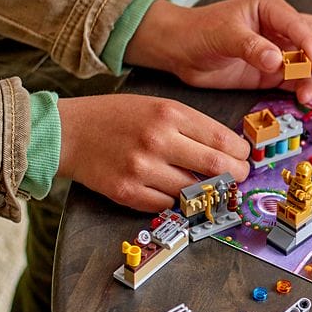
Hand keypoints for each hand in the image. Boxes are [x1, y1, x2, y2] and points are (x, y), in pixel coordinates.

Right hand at [57, 94, 250, 210]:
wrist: (69, 132)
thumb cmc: (117, 118)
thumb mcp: (157, 106)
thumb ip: (191, 126)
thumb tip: (229, 150)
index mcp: (169, 114)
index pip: (223, 140)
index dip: (241, 153)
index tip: (242, 157)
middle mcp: (157, 140)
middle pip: (217, 168)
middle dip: (235, 175)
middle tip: (237, 177)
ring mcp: (142, 169)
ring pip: (194, 191)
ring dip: (204, 190)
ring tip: (202, 183)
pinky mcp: (127, 192)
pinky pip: (167, 205)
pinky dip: (174, 200)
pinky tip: (168, 188)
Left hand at [125, 0, 311, 103]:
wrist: (180, 51)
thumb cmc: (199, 32)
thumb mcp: (224, 35)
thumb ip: (252, 47)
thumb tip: (278, 61)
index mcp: (272, 8)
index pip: (303, 25)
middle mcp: (282, 27)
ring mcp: (281, 50)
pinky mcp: (274, 72)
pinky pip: (298, 79)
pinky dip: (306, 88)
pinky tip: (304, 99)